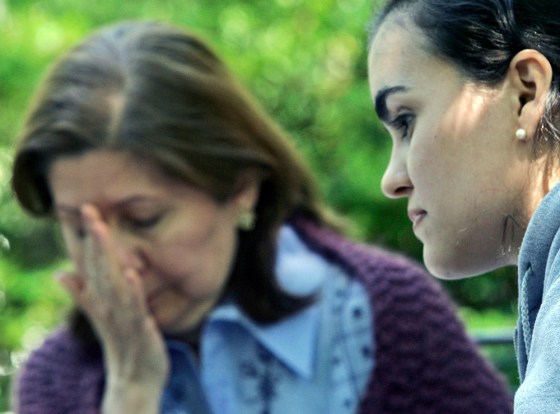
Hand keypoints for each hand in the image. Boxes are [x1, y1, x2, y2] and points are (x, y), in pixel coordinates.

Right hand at [57, 204, 168, 412]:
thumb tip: (60, 273)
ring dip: (106, 257)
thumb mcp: (100, 315)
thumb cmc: (121, 342)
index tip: (86, 207)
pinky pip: (133, 308)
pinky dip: (131, 292)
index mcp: (102, 298)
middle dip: (94, 238)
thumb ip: (82, 293)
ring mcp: (121, 317)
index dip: (89, 236)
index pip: (92, 262)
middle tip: (89, 209)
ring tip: (100, 231)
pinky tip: (130, 273)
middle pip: (99, 267)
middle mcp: (108, 304)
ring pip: (111, 283)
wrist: (133, 379)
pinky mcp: (138, 330)